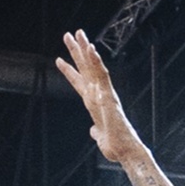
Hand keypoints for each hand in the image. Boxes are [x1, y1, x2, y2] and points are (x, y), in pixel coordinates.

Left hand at [55, 30, 143, 162]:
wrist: (126, 151)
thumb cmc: (114, 145)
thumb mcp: (99, 136)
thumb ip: (96, 131)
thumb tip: (94, 131)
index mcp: (94, 102)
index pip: (80, 82)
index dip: (69, 71)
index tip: (58, 59)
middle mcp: (99, 95)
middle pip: (87, 68)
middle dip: (77, 51)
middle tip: (70, 34)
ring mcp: (105, 95)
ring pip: (95, 68)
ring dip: (88, 51)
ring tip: (81, 36)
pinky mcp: (110, 99)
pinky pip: (103, 78)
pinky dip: (97, 63)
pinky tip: (92, 52)